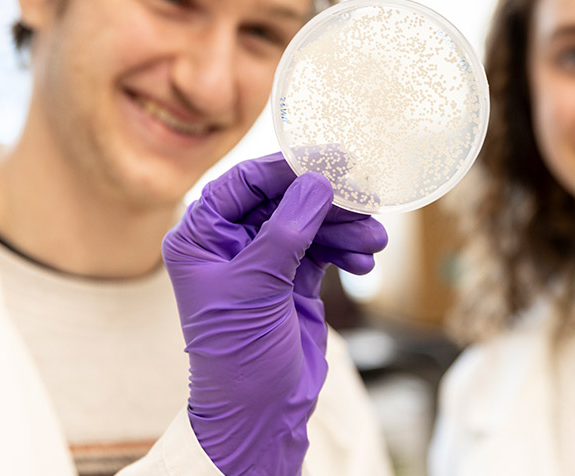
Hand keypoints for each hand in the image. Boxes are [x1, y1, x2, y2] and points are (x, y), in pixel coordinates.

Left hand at [161, 153, 386, 475]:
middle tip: (364, 194)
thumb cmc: (237, 356)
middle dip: (325, 199)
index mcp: (200, 238)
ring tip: (375, 236)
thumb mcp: (257, 287)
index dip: (287, 168)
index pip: (243, 184)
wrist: (257, 415)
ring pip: (308, 222)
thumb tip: (316, 182)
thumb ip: (286, 231)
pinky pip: (322, 247)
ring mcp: (262, 261)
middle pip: (283, 199)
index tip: (331, 159)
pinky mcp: (291, 280)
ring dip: (344, 225)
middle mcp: (228, 244)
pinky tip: (365, 259)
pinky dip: (345, 248)